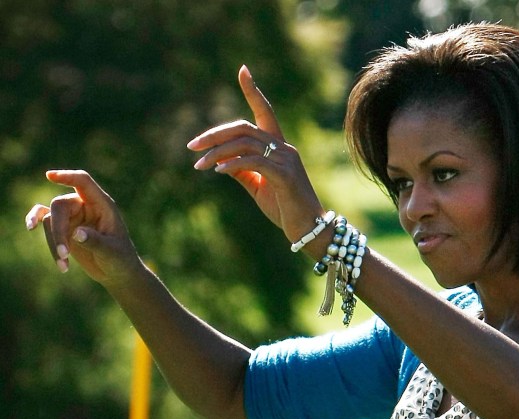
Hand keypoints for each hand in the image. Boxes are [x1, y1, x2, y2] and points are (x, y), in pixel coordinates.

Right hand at [25, 170, 140, 286]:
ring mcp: (73, 215)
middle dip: (58, 230)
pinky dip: (37, 224)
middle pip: (60, 206)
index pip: (83, 182)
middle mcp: (85, 206)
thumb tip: (76, 233)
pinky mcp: (64, 227)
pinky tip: (30, 227)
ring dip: (53, 242)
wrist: (117, 272)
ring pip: (50, 219)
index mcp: (102, 205)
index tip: (50, 176)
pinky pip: (44, 219)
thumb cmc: (120, 260)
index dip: (67, 177)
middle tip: (64, 253)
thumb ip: (95, 241)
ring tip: (63, 266)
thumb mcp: (111, 252)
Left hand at [187, 66, 324, 239]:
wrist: (308, 230)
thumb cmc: (284, 208)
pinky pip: (252, 162)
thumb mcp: (257, 186)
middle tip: (192, 146)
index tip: (243, 70)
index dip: (253, 91)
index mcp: (279, 147)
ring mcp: (286, 160)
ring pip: (244, 144)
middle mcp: (284, 147)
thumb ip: (242, 170)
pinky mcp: (284, 175)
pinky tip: (217, 171)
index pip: (265, 112)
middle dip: (215, 134)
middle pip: (243, 127)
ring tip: (199, 165)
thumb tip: (220, 161)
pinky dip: (231, 164)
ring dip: (216, 153)